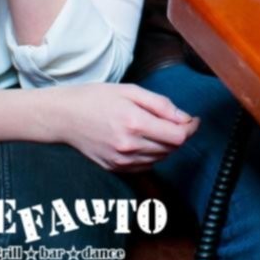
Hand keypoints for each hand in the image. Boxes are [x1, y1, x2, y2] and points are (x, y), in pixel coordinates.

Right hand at [52, 83, 198, 171]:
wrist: (65, 117)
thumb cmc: (96, 98)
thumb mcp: (130, 91)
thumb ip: (160, 104)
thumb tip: (184, 117)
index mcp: (134, 123)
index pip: (177, 136)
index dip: (190, 128)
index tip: (194, 119)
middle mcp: (129, 146)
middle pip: (171, 148)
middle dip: (180, 135)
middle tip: (179, 120)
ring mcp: (121, 161)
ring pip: (160, 158)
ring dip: (168, 145)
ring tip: (161, 128)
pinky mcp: (115, 168)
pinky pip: (146, 165)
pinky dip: (154, 155)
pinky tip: (148, 140)